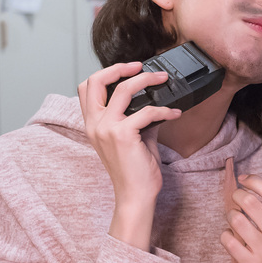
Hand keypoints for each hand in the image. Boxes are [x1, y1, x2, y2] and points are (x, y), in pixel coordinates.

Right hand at [77, 62, 181, 249]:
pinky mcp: (123, 135)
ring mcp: (107, 128)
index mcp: (92, 124)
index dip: (106, 73)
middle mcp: (95, 124)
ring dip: (147, 79)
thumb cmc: (134, 171)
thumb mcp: (132, 138)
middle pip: (96, 80)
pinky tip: (175, 113)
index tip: (127, 70)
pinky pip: (148, 111)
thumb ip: (138, 117)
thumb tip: (155, 100)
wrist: (135, 196)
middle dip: (120, 67)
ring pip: (125, 89)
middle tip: (141, 66)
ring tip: (163, 79)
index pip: (86, 88)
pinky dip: (165, 109)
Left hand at [220, 175, 261, 262]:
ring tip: (234, 216)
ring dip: (230, 214)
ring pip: (236, 220)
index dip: (253, 180)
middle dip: (237, 194)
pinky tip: (231, 235)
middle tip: (236, 197)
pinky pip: (228, 241)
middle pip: (249, 202)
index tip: (244, 179)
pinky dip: (226, 234)